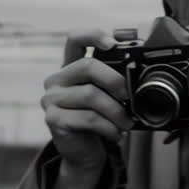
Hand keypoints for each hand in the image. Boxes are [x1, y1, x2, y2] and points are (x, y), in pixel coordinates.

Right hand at [41, 30, 132, 175]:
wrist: (84, 153)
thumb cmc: (97, 121)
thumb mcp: (106, 97)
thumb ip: (114, 81)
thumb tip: (137, 71)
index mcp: (70, 68)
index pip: (74, 39)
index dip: (93, 35)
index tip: (113, 44)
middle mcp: (57, 80)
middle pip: (87, 66)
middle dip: (115, 80)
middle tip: (129, 96)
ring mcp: (52, 99)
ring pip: (90, 95)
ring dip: (116, 111)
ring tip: (127, 123)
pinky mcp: (53, 119)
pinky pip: (88, 118)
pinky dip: (109, 127)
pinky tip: (115, 133)